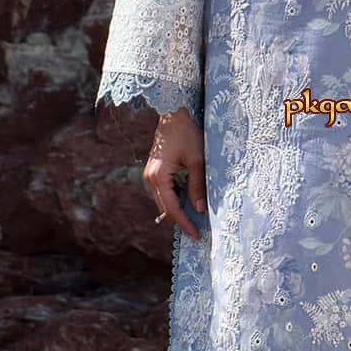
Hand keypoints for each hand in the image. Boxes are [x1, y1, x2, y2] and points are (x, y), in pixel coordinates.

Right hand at [142, 108, 205, 242]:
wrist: (173, 115)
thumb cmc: (187, 133)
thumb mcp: (197, 160)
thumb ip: (198, 186)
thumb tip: (200, 209)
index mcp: (158, 177)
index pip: (172, 208)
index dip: (185, 223)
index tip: (197, 235)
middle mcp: (150, 179)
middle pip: (165, 208)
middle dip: (181, 220)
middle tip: (198, 231)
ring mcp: (149, 176)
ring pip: (163, 202)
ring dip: (177, 211)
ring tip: (196, 218)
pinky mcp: (153, 173)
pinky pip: (163, 193)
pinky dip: (174, 200)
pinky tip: (188, 202)